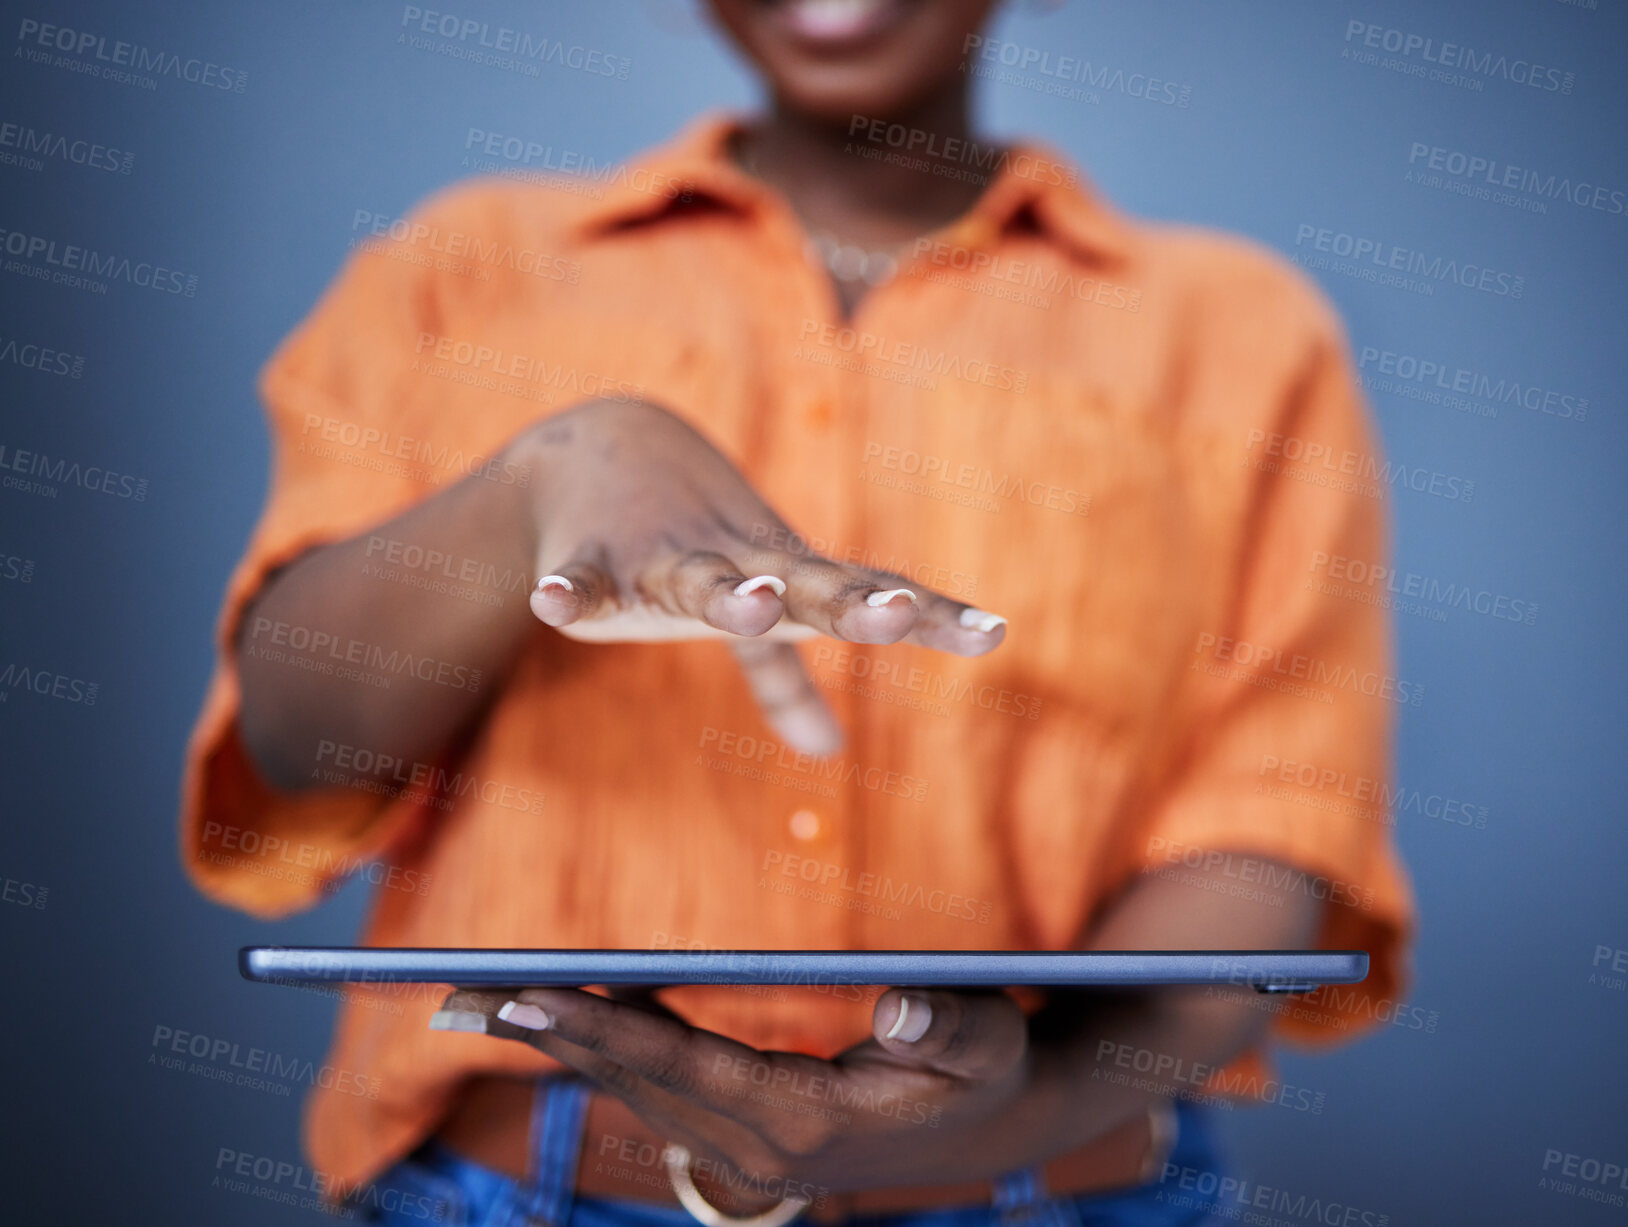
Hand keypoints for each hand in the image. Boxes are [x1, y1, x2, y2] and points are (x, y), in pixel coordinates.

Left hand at [432, 985, 1054, 1197]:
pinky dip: (608, 1050)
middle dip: (550, 1036)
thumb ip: (949, 1024)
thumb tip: (904, 1005)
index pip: (682, 1067)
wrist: (991, 1126)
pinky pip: (659, 1089)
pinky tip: (572, 1016)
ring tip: (488, 1002)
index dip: (603, 1030)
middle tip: (460, 998)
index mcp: (805, 1124)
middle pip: (636, 1081)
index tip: (527, 997)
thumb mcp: (990, 1040)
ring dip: (565, 1043)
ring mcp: (750, 1151)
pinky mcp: (746, 1137)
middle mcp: (762, 1148)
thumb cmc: (987, 1070)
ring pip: (637, 1089)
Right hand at [511, 400, 1007, 752]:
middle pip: (800, 584)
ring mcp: (661, 558)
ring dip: (727, 591)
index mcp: (782, 577)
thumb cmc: (688, 540)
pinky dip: (567, 591)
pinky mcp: (588, 560)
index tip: (992, 633)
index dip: (929, 615)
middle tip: (887, 616)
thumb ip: (784, 679)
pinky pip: (579, 580)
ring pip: (697, 576)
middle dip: (845, 601)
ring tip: (752, 603)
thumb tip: (832, 751)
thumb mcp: (741, 613)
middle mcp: (735, 562)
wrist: (592, 447)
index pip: (866, 595)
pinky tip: (551, 601)